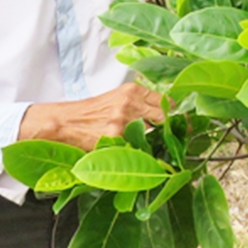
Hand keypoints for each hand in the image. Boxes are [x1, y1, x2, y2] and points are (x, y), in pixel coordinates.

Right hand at [18, 83, 165, 150]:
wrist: (64, 122)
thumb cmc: (89, 113)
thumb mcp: (116, 99)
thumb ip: (138, 104)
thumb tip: (164, 114)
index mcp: (132, 91)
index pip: (165, 101)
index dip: (175, 114)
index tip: (183, 123)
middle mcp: (130, 103)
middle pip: (164, 117)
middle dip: (171, 129)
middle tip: (178, 138)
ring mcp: (123, 121)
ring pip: (151, 135)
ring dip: (153, 143)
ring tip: (150, 149)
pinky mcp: (115, 138)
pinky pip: (135, 149)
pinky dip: (136, 154)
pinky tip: (131, 156)